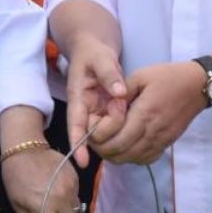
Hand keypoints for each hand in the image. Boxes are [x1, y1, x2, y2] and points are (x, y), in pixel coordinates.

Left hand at [1, 146, 79, 212]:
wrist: (24, 148)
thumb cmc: (16, 178)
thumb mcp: (18, 204)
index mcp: (45, 208)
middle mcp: (62, 199)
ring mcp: (71, 188)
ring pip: (76, 210)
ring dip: (67, 211)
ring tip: (53, 201)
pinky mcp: (76, 177)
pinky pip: (77, 195)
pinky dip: (69, 197)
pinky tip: (56, 188)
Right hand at [64, 35, 128, 166]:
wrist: (95, 51)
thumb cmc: (92, 54)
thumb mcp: (100, 58)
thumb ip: (109, 74)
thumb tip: (120, 93)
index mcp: (78, 99)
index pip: (75, 125)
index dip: (78, 144)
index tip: (82, 161)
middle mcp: (85, 111)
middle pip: (94, 134)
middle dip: (111, 126)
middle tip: (121, 103)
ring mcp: (97, 114)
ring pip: (107, 133)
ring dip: (120, 124)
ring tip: (125, 103)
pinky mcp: (108, 114)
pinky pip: (116, 127)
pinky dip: (126, 126)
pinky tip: (135, 122)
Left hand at [93, 60, 205, 164]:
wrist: (198, 85)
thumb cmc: (168, 77)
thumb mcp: (140, 76)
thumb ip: (121, 92)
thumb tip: (106, 106)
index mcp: (144, 114)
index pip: (115, 140)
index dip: (98, 139)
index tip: (92, 127)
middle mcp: (152, 132)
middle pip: (120, 153)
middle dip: (101, 148)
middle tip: (94, 136)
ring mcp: (161, 140)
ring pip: (131, 159)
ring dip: (114, 154)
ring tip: (106, 140)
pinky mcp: (167, 144)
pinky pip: (144, 159)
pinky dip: (130, 157)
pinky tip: (124, 145)